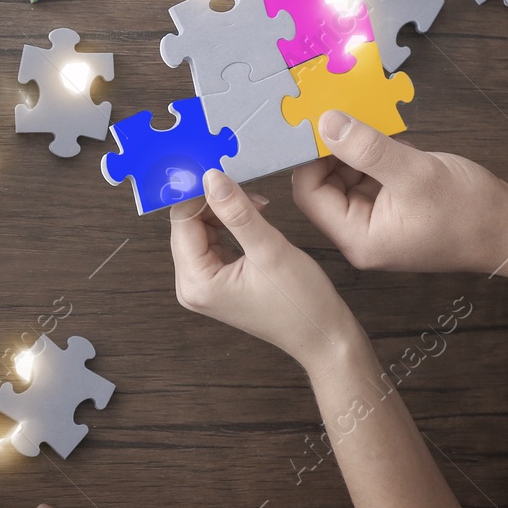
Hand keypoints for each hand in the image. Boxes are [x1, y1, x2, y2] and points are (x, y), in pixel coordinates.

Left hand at [169, 169, 356, 370]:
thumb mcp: (269, 249)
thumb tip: (211, 177)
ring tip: (259, 209)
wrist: (325, 337)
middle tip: (251, 194)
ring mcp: (204, 285)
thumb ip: (237, 212)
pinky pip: (215, 242)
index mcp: (195, 282)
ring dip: (226, 212)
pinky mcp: (219, 282)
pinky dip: (232, 226)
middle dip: (216, 203)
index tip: (221, 170)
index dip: (201, 193)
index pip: (182, 220)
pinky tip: (255, 221)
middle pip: (189, 225)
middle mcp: (191, 286)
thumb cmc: (301, 302)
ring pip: (203, 230)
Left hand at [291, 112, 507, 274]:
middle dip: (333, 149)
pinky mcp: (396, 208)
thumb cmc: (471, 212)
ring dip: (355, 149)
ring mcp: (379, 221)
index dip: (309, 156)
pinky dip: (375, 154)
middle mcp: (362, 233)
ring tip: (367, 121)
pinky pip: (372, 176)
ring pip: (348, 176)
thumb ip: (367, 148)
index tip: (318, 120)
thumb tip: (325, 122)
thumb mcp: (415, 173)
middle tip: (339, 110)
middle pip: (325, 184)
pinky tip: (388, 136)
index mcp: (358, 237)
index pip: (309, 193)